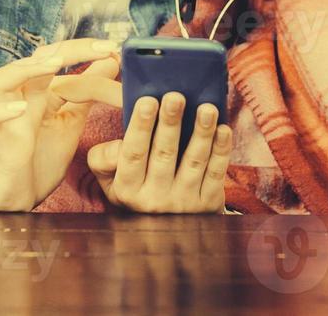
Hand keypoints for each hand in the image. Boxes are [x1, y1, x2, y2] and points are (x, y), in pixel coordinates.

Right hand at [0, 38, 119, 211]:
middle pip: (35, 59)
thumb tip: (111, 60)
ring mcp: (6, 116)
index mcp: (40, 90)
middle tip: (100, 49)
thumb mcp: (72, 120)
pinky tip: (21, 109)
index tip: (115, 49)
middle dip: (68, 50)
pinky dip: (2, 111)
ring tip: (55, 65)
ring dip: (28, 69)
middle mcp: (22, 96)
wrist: (20, 196)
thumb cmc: (41, 157)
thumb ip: (87, 92)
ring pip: (2, 79)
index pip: (59, 56)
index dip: (86, 49)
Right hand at [86, 93, 230, 212]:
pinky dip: (221, 151)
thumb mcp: (110, 180)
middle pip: (164, 154)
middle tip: (175, 97)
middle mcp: (154, 198)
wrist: (166, 230)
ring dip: (202, 133)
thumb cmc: (136, 188)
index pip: (133, 154)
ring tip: (207, 109)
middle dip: (170, 124)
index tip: (148, 100)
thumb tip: (117, 143)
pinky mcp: (207, 204)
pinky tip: (223, 130)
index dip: (141, 127)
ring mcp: (183, 202)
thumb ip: (104, 159)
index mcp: (127, 188)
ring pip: (194, 162)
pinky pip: (215, 174)